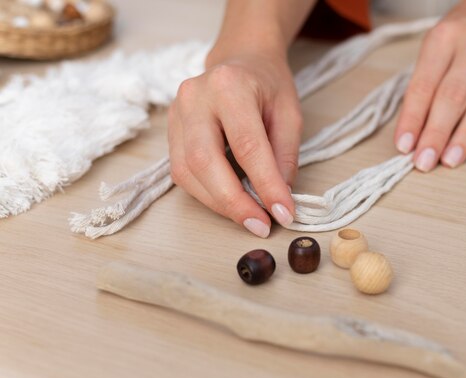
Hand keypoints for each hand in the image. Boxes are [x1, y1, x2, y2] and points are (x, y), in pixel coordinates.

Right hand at [168, 50, 301, 237]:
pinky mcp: (170, 130)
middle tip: (260, 225)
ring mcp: (176, 113)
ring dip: (219, 203)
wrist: (241, 58)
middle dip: (233, 202)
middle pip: (204, 161)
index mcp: (229, 86)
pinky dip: (207, 193)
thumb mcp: (289, 114)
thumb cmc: (268, 84)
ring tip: (249, 218)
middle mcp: (194, 97)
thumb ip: (284, 155)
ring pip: (187, 171)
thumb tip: (279, 198)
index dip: (266, 185)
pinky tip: (230, 201)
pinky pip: (182, 171)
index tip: (284, 213)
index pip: (247, 145)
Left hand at [394, 0, 465, 170]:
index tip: (404, 146)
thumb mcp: (436, 46)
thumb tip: (413, 132)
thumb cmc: (462, 34)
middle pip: (453, 97)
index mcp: (444, 37)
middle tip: (423, 162)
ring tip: (449, 161)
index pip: (424, 85)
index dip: (412, 119)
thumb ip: (425, 86)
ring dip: (464, 138)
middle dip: (436, 134)